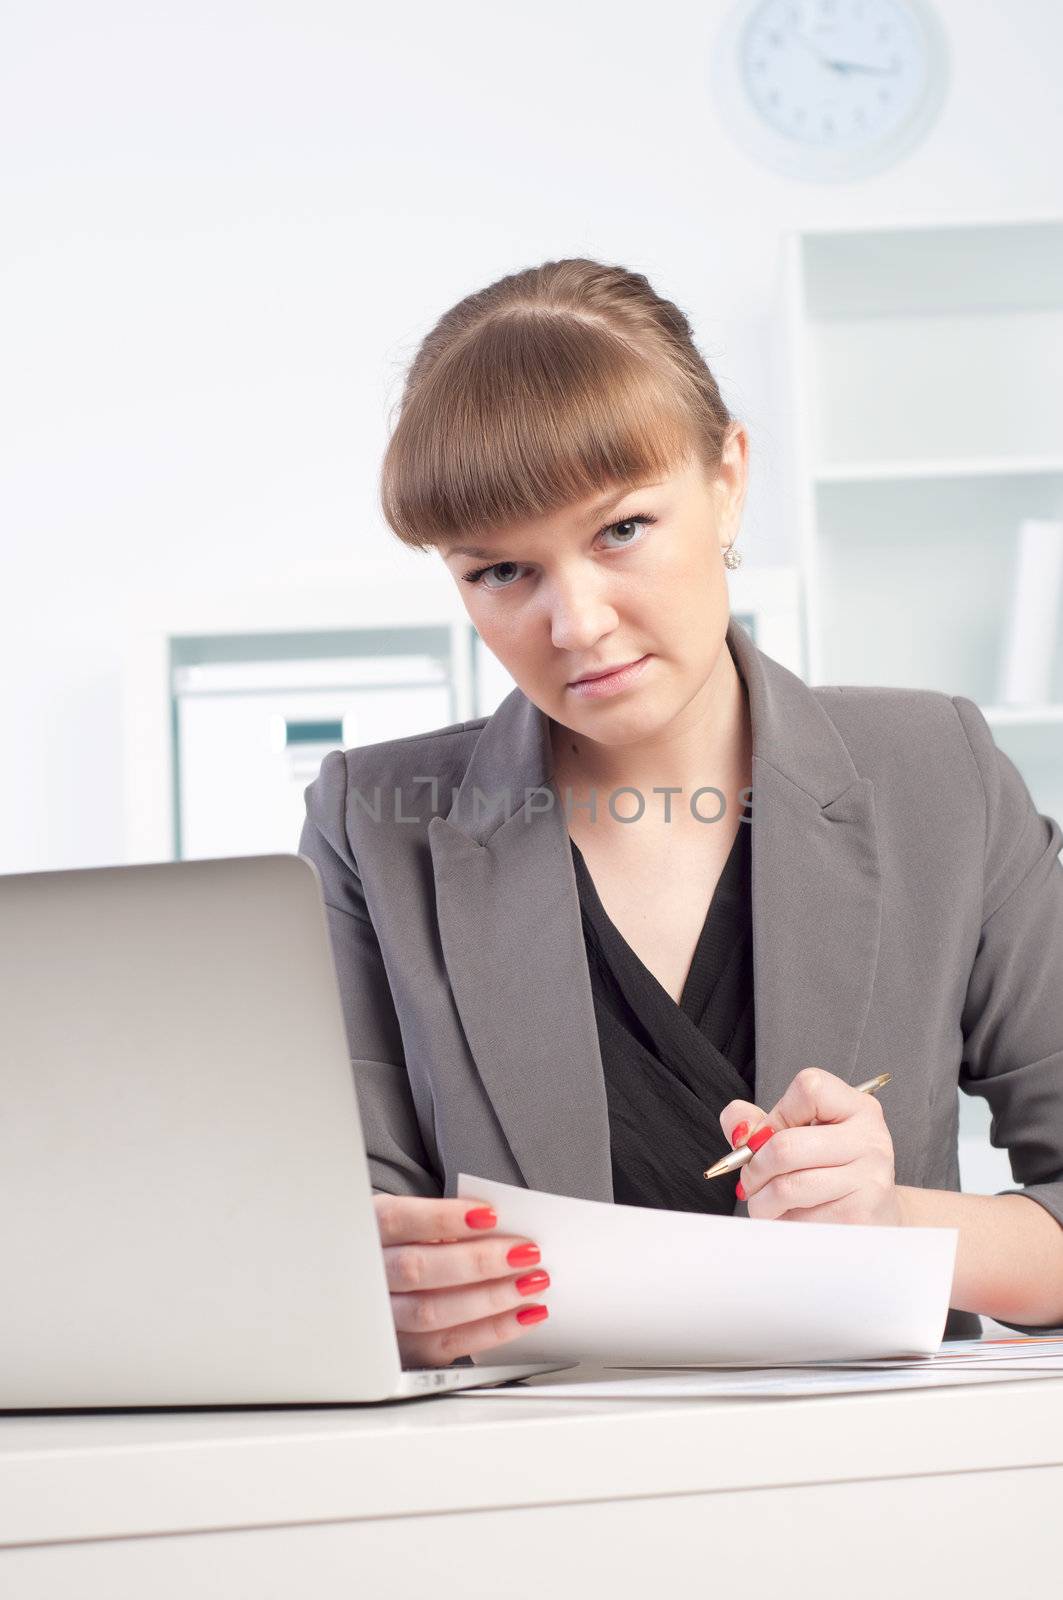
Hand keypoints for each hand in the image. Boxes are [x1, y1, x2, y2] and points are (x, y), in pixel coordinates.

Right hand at [373, 1194, 549, 1367]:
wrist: (376, 1283)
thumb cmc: (402, 1244)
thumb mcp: (409, 1219)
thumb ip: (442, 1223)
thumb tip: (498, 1226)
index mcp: (366, 1231)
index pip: (399, 1221)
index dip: (443, 1219)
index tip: (490, 1215)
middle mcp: (368, 1276)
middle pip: (418, 1269)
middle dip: (478, 1261)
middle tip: (526, 1252)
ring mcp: (381, 1318)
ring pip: (431, 1312)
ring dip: (490, 1298)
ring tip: (532, 1283)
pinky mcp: (403, 1351)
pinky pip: (446, 1346)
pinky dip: (491, 1331)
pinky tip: (522, 1316)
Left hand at [719, 1067, 903, 1225]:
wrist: (876, 1217)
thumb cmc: (832, 1171)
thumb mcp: (803, 1134)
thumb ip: (761, 1123)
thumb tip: (736, 1126)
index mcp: (858, 1108)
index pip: (809, 1088)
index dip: (777, 1114)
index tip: (772, 1135)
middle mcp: (870, 1139)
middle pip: (785, 1146)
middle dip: (754, 1167)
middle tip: (752, 1180)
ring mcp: (868, 1180)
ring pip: (786, 1187)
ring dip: (761, 1201)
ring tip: (766, 1202)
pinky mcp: (858, 1217)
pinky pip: (798, 1220)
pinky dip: (782, 1222)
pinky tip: (793, 1217)